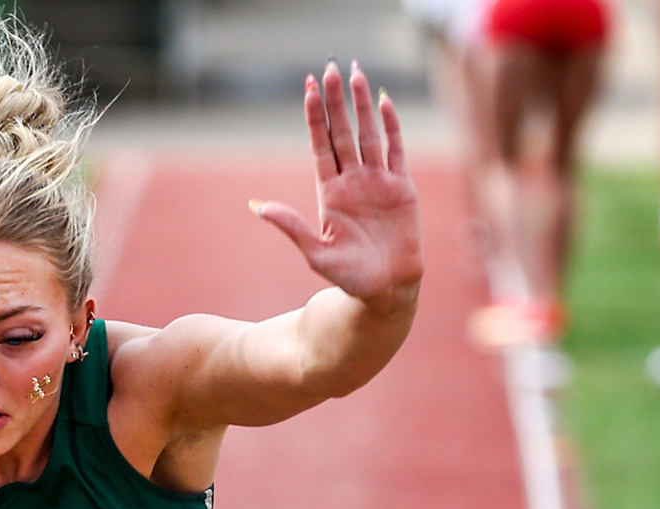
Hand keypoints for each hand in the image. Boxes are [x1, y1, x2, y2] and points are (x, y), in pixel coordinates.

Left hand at [254, 61, 422, 307]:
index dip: (314, 117)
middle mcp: (352, 181)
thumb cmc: (348, 277)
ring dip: (361, 105)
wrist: (386, 289)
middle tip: (330, 67)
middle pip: (342, 132)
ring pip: (368, 134)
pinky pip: (396, 149)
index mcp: (330, 192)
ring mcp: (377, 181)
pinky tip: (384, 102)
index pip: (320, 145)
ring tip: (355, 73)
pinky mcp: (402, 187)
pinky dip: (392, 125)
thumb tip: (257, 206)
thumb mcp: (315, 253)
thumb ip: (291, 226)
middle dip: (335, 101)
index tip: (307, 89)